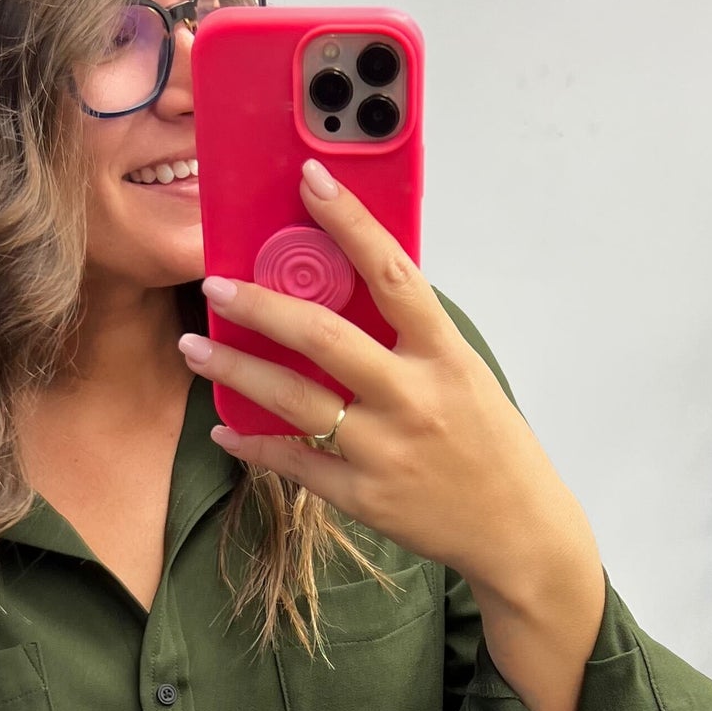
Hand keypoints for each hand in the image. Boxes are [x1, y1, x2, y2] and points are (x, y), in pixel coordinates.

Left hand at [180, 158, 577, 596]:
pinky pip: (295, 462)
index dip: (351, 223)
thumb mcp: (466, 377)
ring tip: (194, 348)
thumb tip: (352, 290)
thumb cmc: (491, 446)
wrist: (517, 530)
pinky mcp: (363, 496)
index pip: (393, 274)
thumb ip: (413, 340)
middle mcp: (413, 399)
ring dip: (236, 371)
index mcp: (445, 357)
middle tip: (216, 285)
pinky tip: (225, 427)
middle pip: (324, 338)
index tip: (312, 181)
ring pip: (295, 400)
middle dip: (262, 306)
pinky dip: (255, 443)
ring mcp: (385, 450)